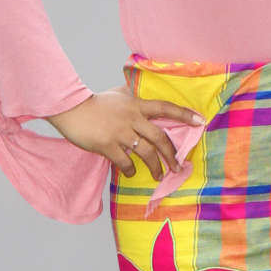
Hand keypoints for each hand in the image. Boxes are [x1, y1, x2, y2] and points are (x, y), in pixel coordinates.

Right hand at [45, 86, 205, 179]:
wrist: (69, 108)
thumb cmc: (94, 104)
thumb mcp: (117, 95)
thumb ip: (132, 97)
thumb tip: (142, 95)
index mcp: (136, 105)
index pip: (165, 108)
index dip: (184, 114)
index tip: (201, 121)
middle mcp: (131, 118)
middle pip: (160, 138)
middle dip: (171, 155)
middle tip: (177, 167)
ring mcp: (120, 133)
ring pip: (147, 153)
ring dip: (156, 167)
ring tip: (158, 175)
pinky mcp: (108, 145)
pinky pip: (126, 163)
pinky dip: (130, 170)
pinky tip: (130, 172)